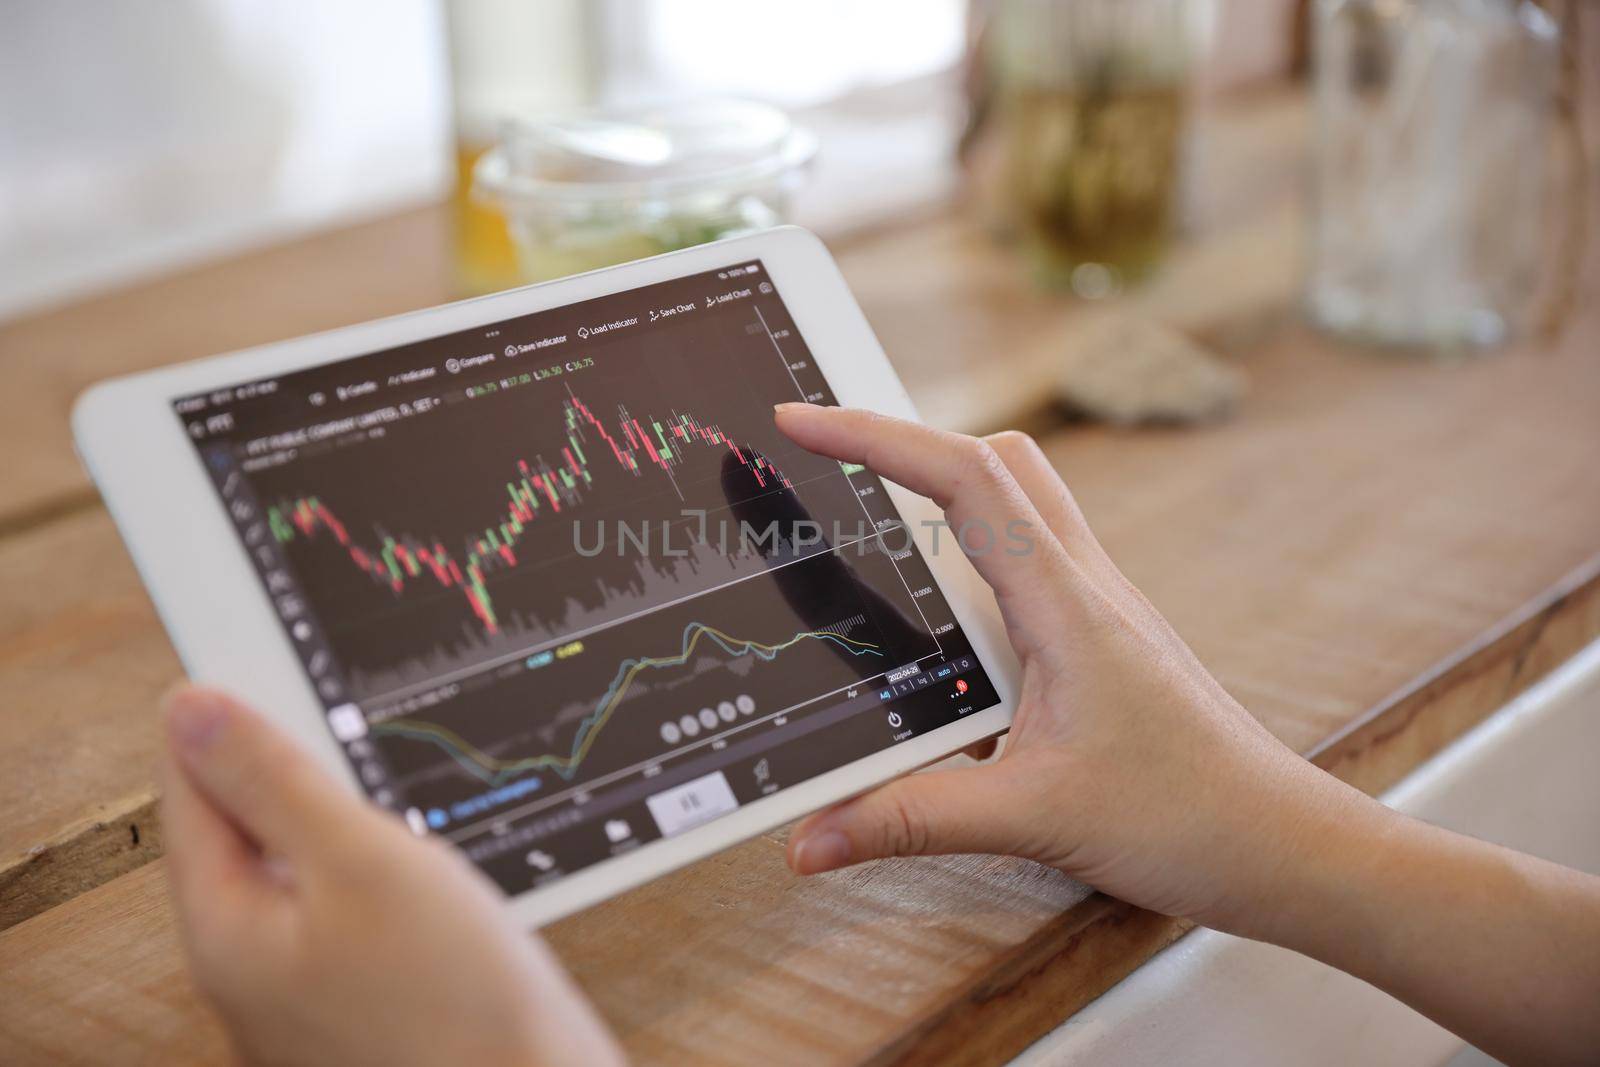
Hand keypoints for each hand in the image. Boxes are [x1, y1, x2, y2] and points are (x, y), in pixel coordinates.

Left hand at [161, 686, 624, 1066]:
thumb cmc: (452, 1002)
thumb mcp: (361, 861)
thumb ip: (273, 781)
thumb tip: (192, 707)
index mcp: (227, 926)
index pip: (190, 787)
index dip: (227, 712)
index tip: (267, 652)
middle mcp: (255, 959)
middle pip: (249, 822)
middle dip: (298, 762)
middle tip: (356, 720)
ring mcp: (310, 979)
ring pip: (309, 859)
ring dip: (349, 812)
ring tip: (403, 789)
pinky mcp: (366, 987)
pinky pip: (353, 898)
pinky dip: (383, 860)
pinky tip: (432, 853)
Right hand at [774, 405, 1599, 1065]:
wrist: (1282, 843)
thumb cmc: (1187, 818)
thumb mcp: (1032, 817)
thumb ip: (912, 820)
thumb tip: (811, 837)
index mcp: (1064, 602)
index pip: (963, 479)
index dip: (876, 437)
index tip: (805, 419)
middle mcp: (1084, 584)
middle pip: (996, 459)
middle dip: (908, 440)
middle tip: (834, 459)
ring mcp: (1099, 605)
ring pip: (1019, 501)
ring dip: (945, 488)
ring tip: (869, 517)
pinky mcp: (1102, 637)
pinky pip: (1031, 558)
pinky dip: (974, 549)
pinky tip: (943, 612)